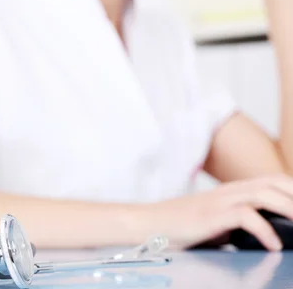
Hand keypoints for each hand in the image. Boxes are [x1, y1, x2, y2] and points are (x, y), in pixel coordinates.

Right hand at [144, 174, 292, 250]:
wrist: (147, 224)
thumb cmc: (180, 227)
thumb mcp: (217, 224)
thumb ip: (241, 226)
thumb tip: (269, 240)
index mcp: (233, 191)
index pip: (274, 181)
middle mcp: (229, 191)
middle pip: (276, 182)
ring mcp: (219, 201)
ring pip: (265, 194)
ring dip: (290, 209)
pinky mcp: (210, 215)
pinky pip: (246, 215)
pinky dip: (265, 231)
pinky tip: (273, 246)